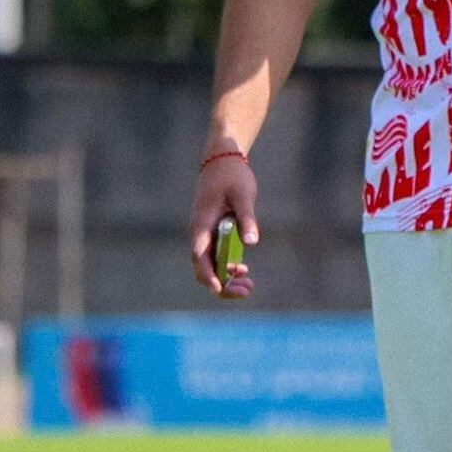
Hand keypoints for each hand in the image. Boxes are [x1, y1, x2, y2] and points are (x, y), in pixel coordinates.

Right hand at [190, 154, 258, 300]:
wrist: (222, 160)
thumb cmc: (232, 176)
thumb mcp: (243, 195)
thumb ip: (247, 218)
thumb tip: (252, 242)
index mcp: (202, 224)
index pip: (200, 255)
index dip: (208, 273)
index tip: (219, 287)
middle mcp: (199, 232)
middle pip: (203, 267)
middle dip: (221, 283)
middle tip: (246, 291)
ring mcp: (205, 234)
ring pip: (209, 265)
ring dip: (225, 278)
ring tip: (248, 286)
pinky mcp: (213, 232)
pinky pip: (215, 256)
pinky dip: (227, 267)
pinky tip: (243, 270)